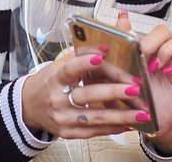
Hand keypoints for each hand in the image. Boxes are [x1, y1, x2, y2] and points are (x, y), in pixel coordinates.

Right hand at [21, 44, 145, 138]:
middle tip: (135, 89)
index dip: (84, 63)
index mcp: (55, 77)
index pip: (69, 69)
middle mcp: (57, 98)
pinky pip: (94, 132)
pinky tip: (129, 124)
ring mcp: (62, 118)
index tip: (100, 57)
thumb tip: (111, 39)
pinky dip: (113, 128)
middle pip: (86, 95)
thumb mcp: (61, 63)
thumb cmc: (50, 81)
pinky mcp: (68, 133)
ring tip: (142, 113)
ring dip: (121, 116)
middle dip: (113, 92)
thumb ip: (85, 52)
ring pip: (94, 118)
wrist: (29, 106)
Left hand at [125, 12, 171, 154]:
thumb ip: (119, 49)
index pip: (147, 28)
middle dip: (152, 40)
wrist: (147, 123)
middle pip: (165, 31)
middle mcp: (163, 53)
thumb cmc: (135, 98)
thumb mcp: (120, 74)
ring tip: (155, 66)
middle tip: (143, 55)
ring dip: (168, 50)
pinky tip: (168, 72)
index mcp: (148, 50)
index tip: (132, 40)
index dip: (143, 30)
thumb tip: (117, 22)